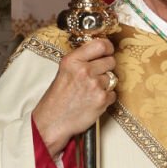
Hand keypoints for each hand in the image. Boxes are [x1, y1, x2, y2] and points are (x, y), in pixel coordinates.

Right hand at [32, 36, 117, 157]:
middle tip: (95, 76)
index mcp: (73, 60)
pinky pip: (113, 93)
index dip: (108, 48)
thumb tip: (100, 52)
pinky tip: (93, 101)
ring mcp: (95, 85)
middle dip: (106, 68)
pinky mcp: (102, 100)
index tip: (107, 51)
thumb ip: (80, 60)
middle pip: (110, 61)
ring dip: (105, 84)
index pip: (101, 45)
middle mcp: (84, 70)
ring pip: (112, 78)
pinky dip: (106, 98)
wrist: (53, 122)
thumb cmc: (57, 98)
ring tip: (90, 92)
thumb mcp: (64, 71)